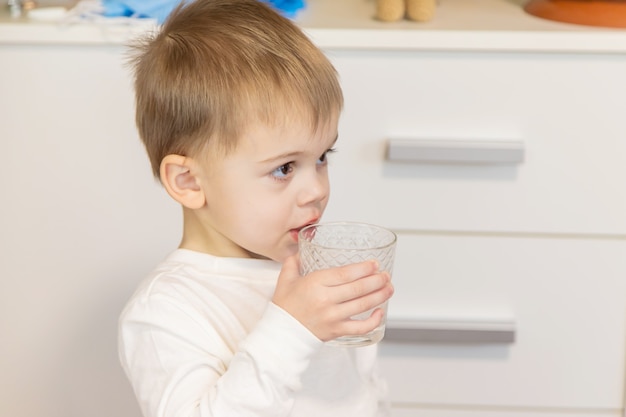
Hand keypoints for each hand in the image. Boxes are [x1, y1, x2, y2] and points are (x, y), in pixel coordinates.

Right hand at [272, 255, 393, 341]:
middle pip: (358, 288)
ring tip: (389, 287)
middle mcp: (326, 300)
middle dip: (377, 280)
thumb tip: (303, 249)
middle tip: (385, 275)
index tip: (374, 264)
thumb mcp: (285, 280)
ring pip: (363, 305)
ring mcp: (333, 317)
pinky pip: (361, 327)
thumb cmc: (284, 307)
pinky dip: (374, 320)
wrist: (281, 334)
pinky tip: (380, 312)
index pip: (345, 273)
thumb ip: (294, 262)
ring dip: (380, 295)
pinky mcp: (337, 331)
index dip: (364, 268)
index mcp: (315, 284)